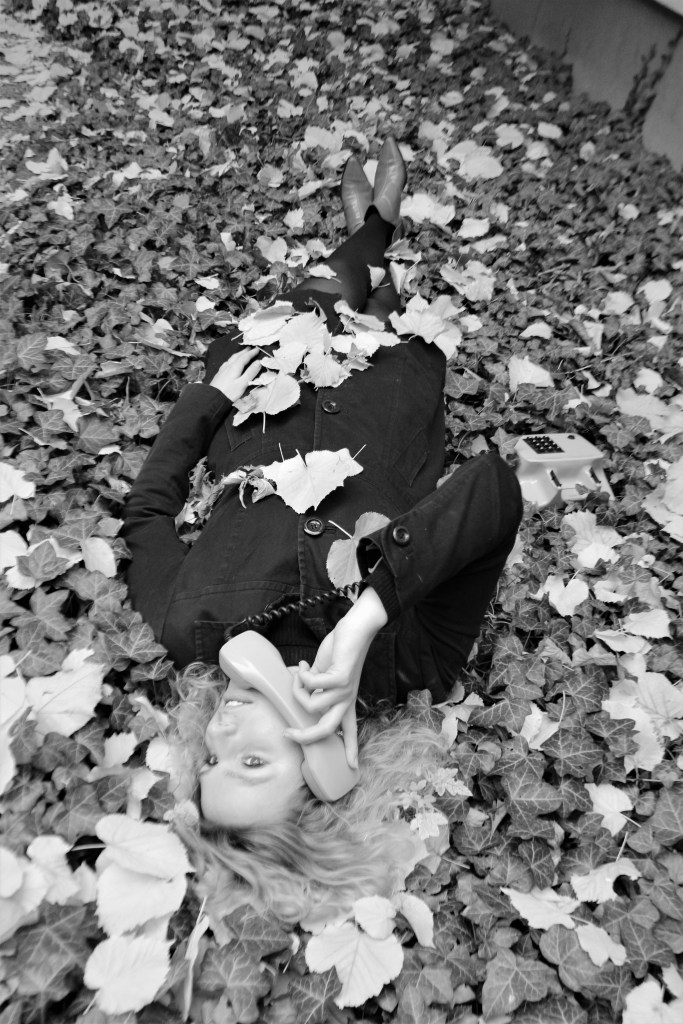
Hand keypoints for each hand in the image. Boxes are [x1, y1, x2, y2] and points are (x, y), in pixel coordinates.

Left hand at [208, 347, 261, 400]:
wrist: (213, 398)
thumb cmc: (230, 392)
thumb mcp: (243, 383)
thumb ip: (251, 372)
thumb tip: (258, 362)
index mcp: (235, 367)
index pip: (245, 357)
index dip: (252, 353)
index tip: (257, 349)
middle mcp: (228, 365)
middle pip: (237, 356)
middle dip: (244, 351)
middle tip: (250, 348)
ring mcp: (223, 369)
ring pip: (231, 358)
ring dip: (238, 354)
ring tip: (242, 353)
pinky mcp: (219, 374)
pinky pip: (227, 362)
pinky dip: (232, 359)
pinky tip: (230, 362)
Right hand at [285, 587, 387, 768]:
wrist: (356, 629)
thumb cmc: (340, 650)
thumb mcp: (326, 674)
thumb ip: (315, 688)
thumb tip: (299, 693)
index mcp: (346, 701)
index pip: (350, 730)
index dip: (349, 749)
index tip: (352, 767)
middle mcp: (347, 699)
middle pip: (327, 730)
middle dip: (305, 736)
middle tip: (288, 734)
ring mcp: (345, 690)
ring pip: (311, 705)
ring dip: (298, 688)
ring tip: (301, 672)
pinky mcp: (341, 678)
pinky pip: (311, 686)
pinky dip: (302, 675)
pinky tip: (305, 665)